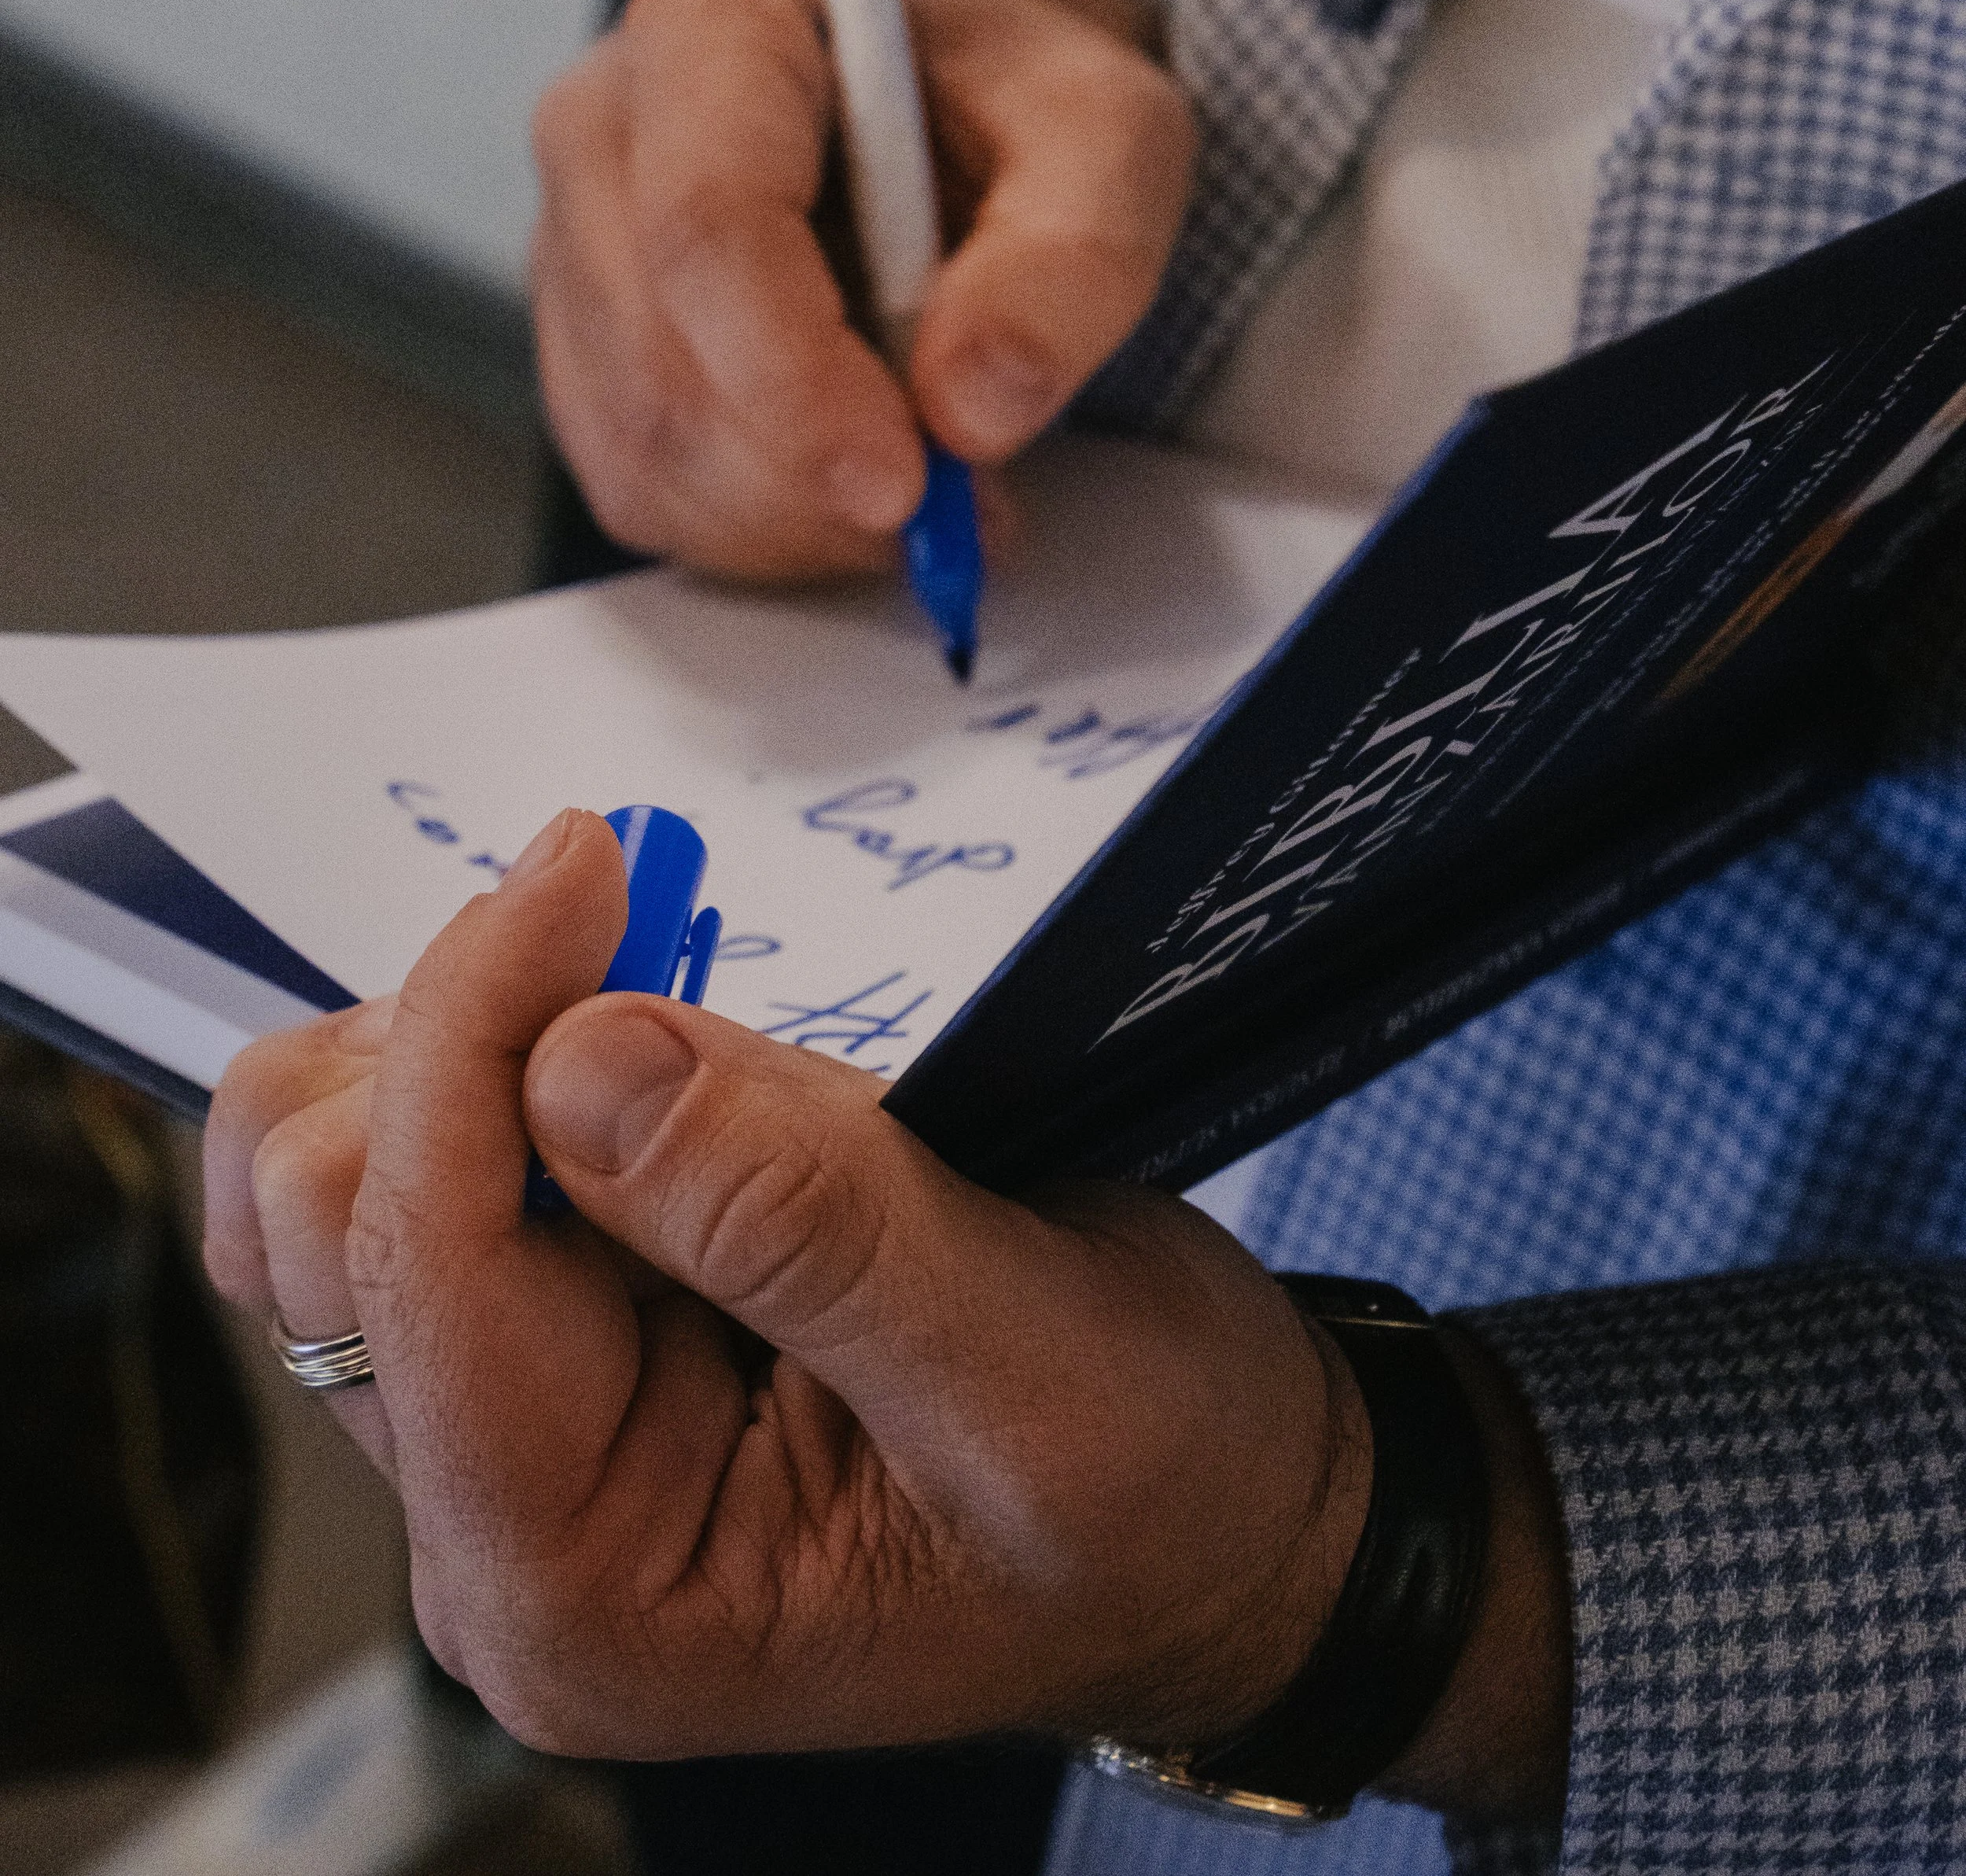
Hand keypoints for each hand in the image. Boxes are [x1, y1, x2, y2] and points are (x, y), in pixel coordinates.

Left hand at [205, 810, 1364, 1759]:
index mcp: (586, 1593)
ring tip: (651, 991)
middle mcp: (495, 1531)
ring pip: (331, 1175)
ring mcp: (502, 1435)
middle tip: (633, 918)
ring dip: (472, 1039)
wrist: (1213, 1523)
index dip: (480, 1030)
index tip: (592, 860)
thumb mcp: (1031, 1367)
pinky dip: (497, 1055)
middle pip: (324, 1220)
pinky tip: (630, 1034)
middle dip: (471, 1036)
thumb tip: (578, 1056)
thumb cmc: (1150, 1492)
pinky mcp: (538, 1345)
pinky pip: (419, 1161)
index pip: (425, 1267)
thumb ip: (809, 1227)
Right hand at [529, 0, 1196, 580]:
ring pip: (646, 450)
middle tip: (963, 505)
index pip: (706, 222)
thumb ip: (1072, 255)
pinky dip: (770, 535)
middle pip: (661, 359)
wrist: (971, 119)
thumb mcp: (1109, 135)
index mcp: (711, 26)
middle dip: (814, 473)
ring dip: (801, 519)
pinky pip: (647, 495)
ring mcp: (578, 252)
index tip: (906, 480)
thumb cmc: (1020, 104)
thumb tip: (973, 407)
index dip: (795, 375)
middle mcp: (607, 130)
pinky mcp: (589, 360)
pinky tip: (859, 492)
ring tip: (937, 490)